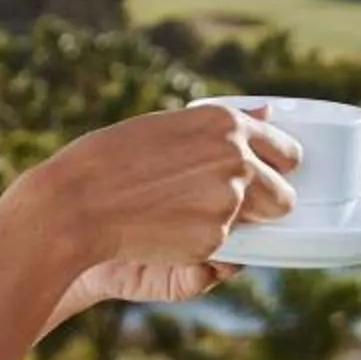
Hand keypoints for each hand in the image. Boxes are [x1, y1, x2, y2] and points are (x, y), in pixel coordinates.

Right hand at [8, 101, 301, 334]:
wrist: (75, 203)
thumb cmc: (109, 160)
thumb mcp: (167, 127)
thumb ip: (221, 126)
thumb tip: (268, 110)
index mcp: (226, 124)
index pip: (285, 150)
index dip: (278, 168)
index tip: (270, 176)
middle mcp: (237, 159)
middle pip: (283, 196)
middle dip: (263, 207)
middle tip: (222, 209)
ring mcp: (230, 201)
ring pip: (253, 227)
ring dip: (230, 226)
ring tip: (180, 218)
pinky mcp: (216, 239)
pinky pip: (221, 248)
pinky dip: (200, 245)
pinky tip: (163, 232)